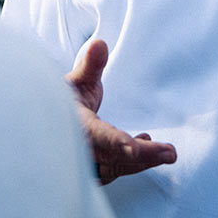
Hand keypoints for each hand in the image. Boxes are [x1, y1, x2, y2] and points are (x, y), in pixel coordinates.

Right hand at [66, 38, 176, 183]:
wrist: (48, 123)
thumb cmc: (62, 100)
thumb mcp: (75, 81)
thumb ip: (90, 65)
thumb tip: (100, 44)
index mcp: (74, 127)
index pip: (98, 137)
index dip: (117, 143)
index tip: (135, 147)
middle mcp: (77, 150)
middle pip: (112, 158)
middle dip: (142, 157)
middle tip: (169, 154)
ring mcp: (83, 165)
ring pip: (115, 168)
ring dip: (140, 160)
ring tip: (164, 151)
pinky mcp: (91, 172)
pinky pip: (114, 171)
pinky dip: (133, 162)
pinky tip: (145, 145)